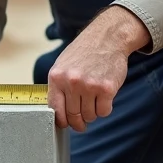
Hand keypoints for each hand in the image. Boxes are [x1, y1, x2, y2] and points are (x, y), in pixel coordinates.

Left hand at [47, 6, 149, 131]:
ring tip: (94, 102)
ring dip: (92, 114)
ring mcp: (89, 86)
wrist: (107, 38)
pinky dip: (104, 109)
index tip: (66, 124)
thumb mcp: (62, 65)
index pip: (55, 109)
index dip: (62, 121)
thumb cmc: (84, 52)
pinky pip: (104, 112)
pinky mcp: (107, 88)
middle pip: (73, 116)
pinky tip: (104, 98)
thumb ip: (58, 86)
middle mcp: (71, 82)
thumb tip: (56, 112)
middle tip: (82, 124)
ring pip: (89, 116)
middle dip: (78, 123)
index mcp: (57, 77)